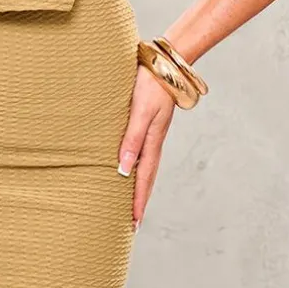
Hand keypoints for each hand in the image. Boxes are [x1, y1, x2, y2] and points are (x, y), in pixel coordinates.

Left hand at [117, 64, 175, 230]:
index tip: (133, 222)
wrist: (165, 64)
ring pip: (146, 167)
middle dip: (140, 200)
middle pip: (147, 178)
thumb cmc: (150, 85)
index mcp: (152, 142)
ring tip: (133, 202)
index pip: (143, 179)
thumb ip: (131, 139)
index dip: (137, 201)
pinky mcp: (151, 124)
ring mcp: (154, 133)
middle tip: (133, 223)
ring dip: (140, 186)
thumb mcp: (140, 112)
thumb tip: (123, 170)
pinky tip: (133, 167)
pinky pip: (145, 153)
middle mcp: (154, 141)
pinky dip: (140, 167)